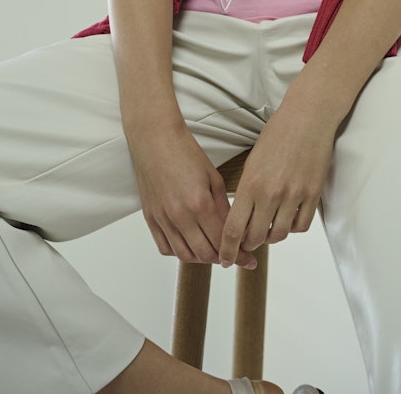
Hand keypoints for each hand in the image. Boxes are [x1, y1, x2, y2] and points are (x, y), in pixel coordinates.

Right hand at [127, 120, 257, 267]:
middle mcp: (180, 216)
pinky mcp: (150, 218)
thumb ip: (223, 208)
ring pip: (185, 255)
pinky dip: (180, 252)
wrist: (156, 139)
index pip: (223, 240)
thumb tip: (234, 229)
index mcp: (200, 204)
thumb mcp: (213, 177)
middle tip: (234, 256)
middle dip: (222, 258)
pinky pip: (165, 248)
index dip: (239, 253)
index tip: (249, 261)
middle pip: (205, 254)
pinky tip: (190, 246)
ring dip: (202, 258)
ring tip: (214, 252)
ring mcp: (162, 219)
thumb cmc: (186, 153)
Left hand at [218, 98, 336, 266]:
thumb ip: (247, 190)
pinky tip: (288, 217)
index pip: (233, 229)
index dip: (227, 249)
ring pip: (278, 235)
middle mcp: (271, 193)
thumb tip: (242, 217)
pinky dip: (292, 227)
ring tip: (269, 226)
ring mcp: (293, 195)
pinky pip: (300, 226)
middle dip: (248, 244)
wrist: (308, 116)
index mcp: (251, 183)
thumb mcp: (253, 160)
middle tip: (247, 241)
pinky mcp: (313, 194)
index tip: (224, 259)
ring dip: (271, 235)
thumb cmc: (278, 134)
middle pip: (255, 237)